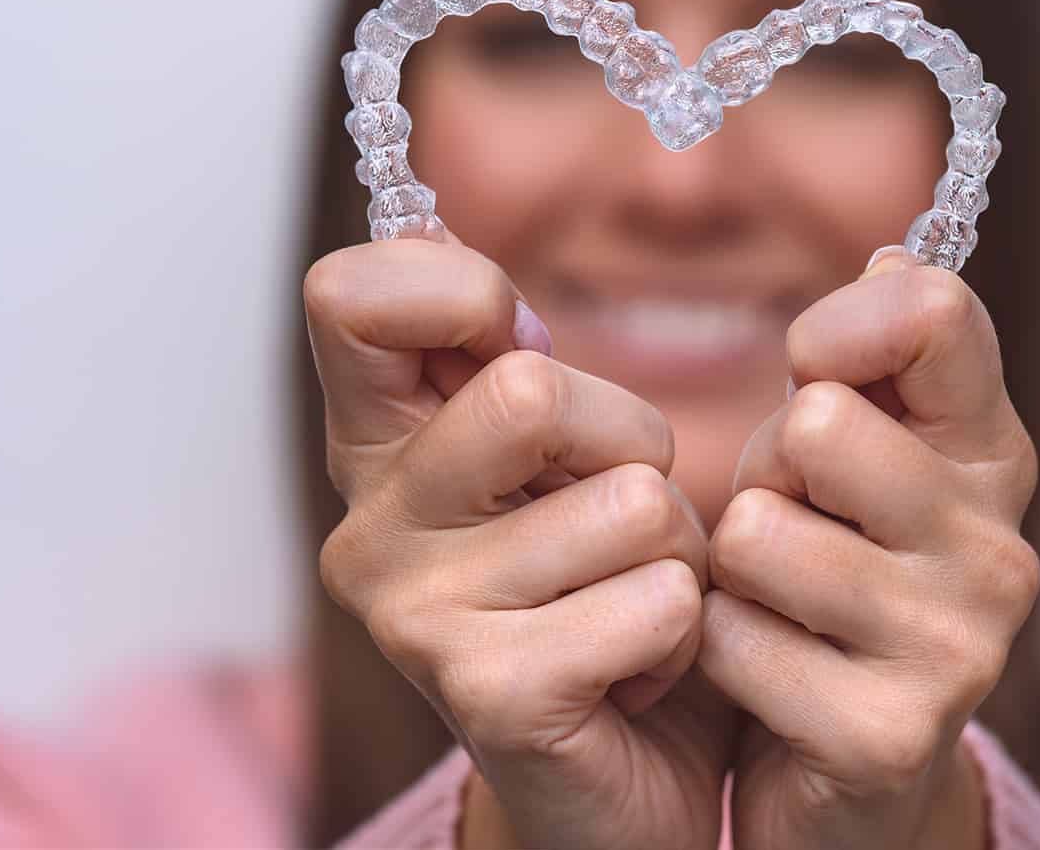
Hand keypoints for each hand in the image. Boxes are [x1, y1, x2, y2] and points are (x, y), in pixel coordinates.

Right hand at [303, 230, 733, 849]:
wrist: (637, 777)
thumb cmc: (610, 591)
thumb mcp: (565, 456)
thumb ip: (511, 360)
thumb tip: (456, 262)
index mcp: (381, 448)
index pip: (351, 295)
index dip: (459, 292)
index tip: (517, 346)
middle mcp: (371, 527)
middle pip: (531, 387)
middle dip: (631, 444)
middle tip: (621, 518)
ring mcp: (416, 617)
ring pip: (629, 500)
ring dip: (677, 551)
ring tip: (634, 602)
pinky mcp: (488, 694)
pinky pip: (656, 598)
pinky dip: (688, 630)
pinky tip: (641, 672)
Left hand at [698, 247, 1039, 849]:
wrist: (837, 770)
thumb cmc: (829, 581)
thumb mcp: (846, 458)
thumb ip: (870, 360)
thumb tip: (893, 252)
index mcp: (990, 456)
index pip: (934, 313)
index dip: (838, 327)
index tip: (810, 372)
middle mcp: (998, 545)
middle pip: (819, 424)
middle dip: (766, 475)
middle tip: (788, 529)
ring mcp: (957, 646)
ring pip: (756, 534)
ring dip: (730, 571)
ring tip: (773, 602)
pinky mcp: (890, 734)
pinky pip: (729, 639)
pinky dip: (713, 653)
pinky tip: (764, 677)